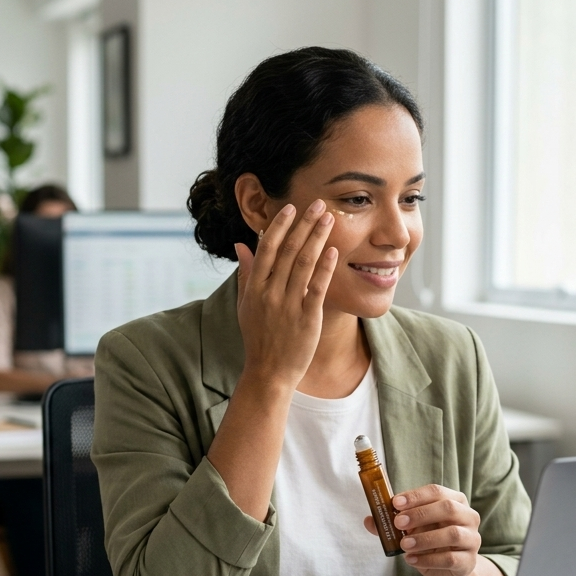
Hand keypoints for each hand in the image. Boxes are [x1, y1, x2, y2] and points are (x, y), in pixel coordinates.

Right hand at [233, 200, 338, 389]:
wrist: (269, 372)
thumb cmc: (258, 337)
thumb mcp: (246, 305)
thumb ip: (246, 273)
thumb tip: (241, 245)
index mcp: (255, 288)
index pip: (267, 248)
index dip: (279, 226)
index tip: (290, 208)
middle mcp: (270, 293)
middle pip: (289, 251)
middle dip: (304, 224)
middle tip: (318, 204)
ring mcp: (289, 305)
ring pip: (304, 264)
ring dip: (317, 237)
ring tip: (328, 219)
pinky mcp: (307, 318)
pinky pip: (317, 287)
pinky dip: (325, 267)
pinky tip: (334, 250)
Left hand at [363, 484, 481, 575]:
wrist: (449, 573)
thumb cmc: (431, 545)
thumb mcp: (412, 531)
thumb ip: (392, 525)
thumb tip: (369, 520)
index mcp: (455, 502)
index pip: (437, 491)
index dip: (415, 496)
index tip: (395, 503)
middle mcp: (468, 517)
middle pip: (448, 508)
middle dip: (420, 514)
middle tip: (398, 523)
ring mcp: (472, 540)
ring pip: (452, 534)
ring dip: (424, 538)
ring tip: (404, 545)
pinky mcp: (468, 562)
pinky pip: (450, 559)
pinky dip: (428, 560)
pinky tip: (411, 560)